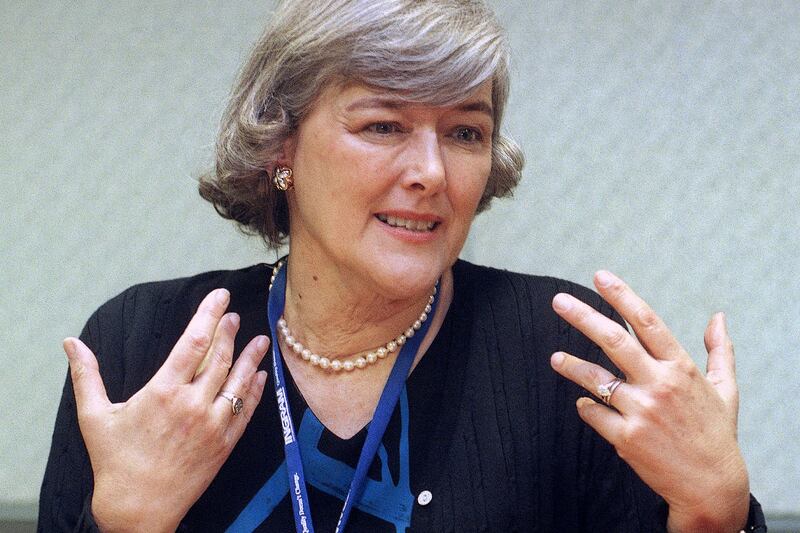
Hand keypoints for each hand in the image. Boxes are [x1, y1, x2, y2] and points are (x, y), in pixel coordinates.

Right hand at [63, 288, 268, 531]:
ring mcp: (212, 425)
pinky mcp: (224, 444)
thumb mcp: (94, 416)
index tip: (220, 297)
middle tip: (234, 315)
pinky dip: (256, 391)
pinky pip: (246, 411)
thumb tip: (71, 343)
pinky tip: (261, 376)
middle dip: (229, 332)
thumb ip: (87, 375)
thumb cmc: (114, 463)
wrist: (138, 509)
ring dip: (251, 358)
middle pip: (219, 357)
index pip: (193, 341)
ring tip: (260, 339)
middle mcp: (192, 405)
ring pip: (238, 381)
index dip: (209, 314)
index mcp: (163, 392)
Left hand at [550, 271, 749, 532]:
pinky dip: (586, 407)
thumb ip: (720, 350)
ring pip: (595, 378)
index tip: (601, 277)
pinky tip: (585, 404)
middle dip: (583, 317)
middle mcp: (659, 385)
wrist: (711, 486)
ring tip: (556, 358)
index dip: (622, 296)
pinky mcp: (625, 437)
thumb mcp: (725, 389)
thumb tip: (718, 317)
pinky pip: (594, 414)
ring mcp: (640, 412)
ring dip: (571, 365)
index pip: (647, 322)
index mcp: (681, 368)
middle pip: (614, 341)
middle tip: (559, 301)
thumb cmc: (716, 434)